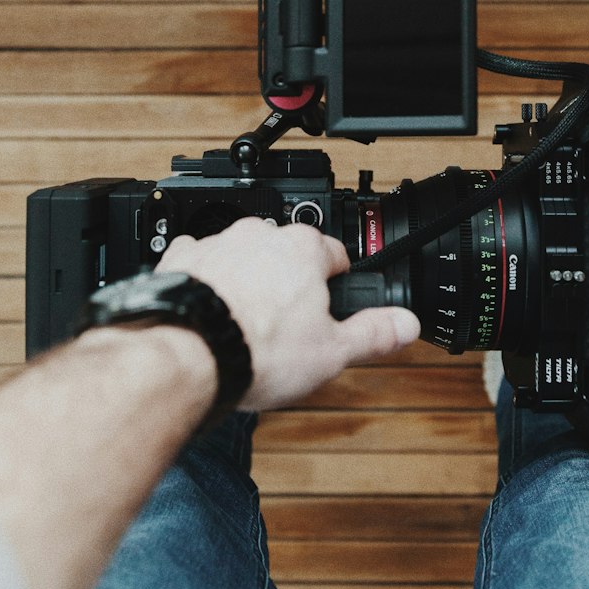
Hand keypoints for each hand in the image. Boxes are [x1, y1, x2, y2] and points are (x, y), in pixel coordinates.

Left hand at [156, 218, 419, 410]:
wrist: (189, 353)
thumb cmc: (257, 349)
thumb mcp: (333, 352)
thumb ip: (374, 333)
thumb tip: (406, 323)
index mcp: (305, 249)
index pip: (338, 255)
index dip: (339, 284)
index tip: (333, 304)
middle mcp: (261, 236)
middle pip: (288, 255)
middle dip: (291, 283)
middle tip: (289, 325)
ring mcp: (220, 244)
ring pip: (245, 256)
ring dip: (249, 280)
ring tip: (248, 325)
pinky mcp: (183, 258)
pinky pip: (201, 261)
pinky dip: (208, 280)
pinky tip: (210, 308)